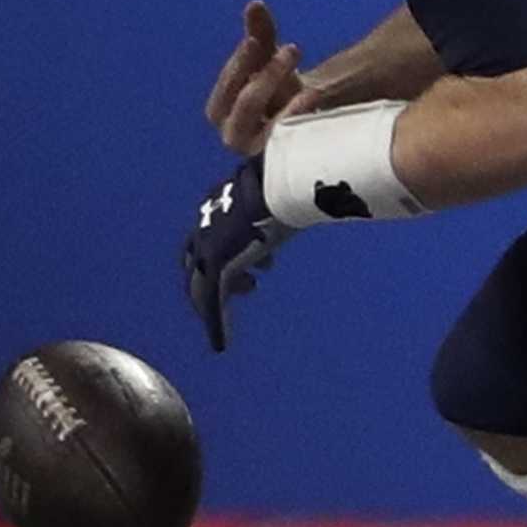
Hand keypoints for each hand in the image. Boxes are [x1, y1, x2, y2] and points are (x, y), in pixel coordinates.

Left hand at [180, 154, 293, 351]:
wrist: (279, 186)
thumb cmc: (291, 182)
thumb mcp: (290, 193)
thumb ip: (295, 200)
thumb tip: (329, 195)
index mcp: (222, 202)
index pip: (213, 233)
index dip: (232, 251)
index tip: (261, 263)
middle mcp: (207, 224)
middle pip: (198, 262)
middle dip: (219, 276)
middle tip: (250, 285)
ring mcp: (209, 247)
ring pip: (201, 286)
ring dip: (218, 302)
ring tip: (248, 303)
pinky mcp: (216, 268)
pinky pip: (212, 304)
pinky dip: (216, 325)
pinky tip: (222, 344)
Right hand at [205, 0, 325, 154]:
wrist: (304, 119)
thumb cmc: (279, 89)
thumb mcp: (269, 60)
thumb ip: (260, 34)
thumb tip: (255, 4)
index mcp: (222, 112)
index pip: (225, 89)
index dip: (238, 64)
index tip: (256, 40)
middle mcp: (236, 136)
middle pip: (244, 107)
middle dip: (266, 77)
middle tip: (291, 50)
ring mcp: (261, 152)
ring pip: (267, 128)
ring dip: (286, 103)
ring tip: (308, 82)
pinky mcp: (285, 160)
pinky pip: (291, 145)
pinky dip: (300, 124)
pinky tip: (313, 104)